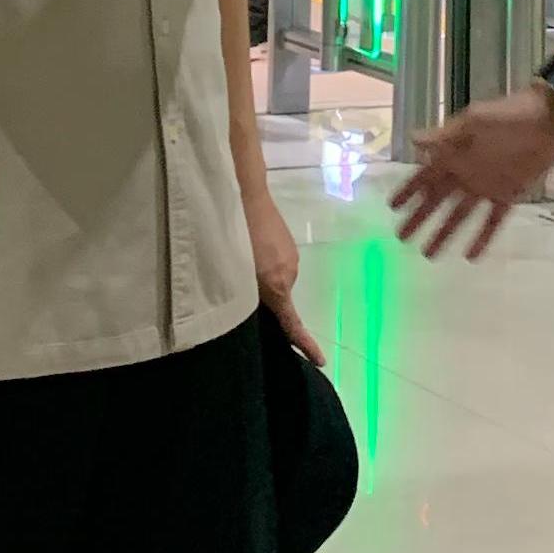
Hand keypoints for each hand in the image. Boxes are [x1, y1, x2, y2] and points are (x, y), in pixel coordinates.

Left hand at [246, 188, 324, 365]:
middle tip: (235, 290)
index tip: (321, 360)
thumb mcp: (232, 271)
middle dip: (262, 300)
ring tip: (236, 261)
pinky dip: (263, 264)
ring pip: (275, 279)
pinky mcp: (286, 243)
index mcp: (277, 284)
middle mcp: (290, 273)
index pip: (293, 323)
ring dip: (260, 278)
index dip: (305, 344)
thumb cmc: (233, 234)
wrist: (245, 192)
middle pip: (278, 300)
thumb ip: (243, 295)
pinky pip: (276, 263)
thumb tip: (249, 308)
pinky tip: (246, 248)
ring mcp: (290, 256)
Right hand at [390, 82, 553, 260]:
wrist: (548, 119)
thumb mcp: (474, 121)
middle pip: (437, 200)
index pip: (425, 177)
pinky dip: (482, 238)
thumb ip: (444, 135)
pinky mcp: (508, 195)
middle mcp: (465, 173)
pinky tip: (470, 256)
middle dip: (419, 217)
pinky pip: (492, 221)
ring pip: (459, 215)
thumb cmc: (508, 115)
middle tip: (401, 237)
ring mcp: (486, 186)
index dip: (409, 191)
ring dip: (444, 233)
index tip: (392, 208)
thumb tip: (411, 140)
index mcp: (454, 153)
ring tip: (428, 254)